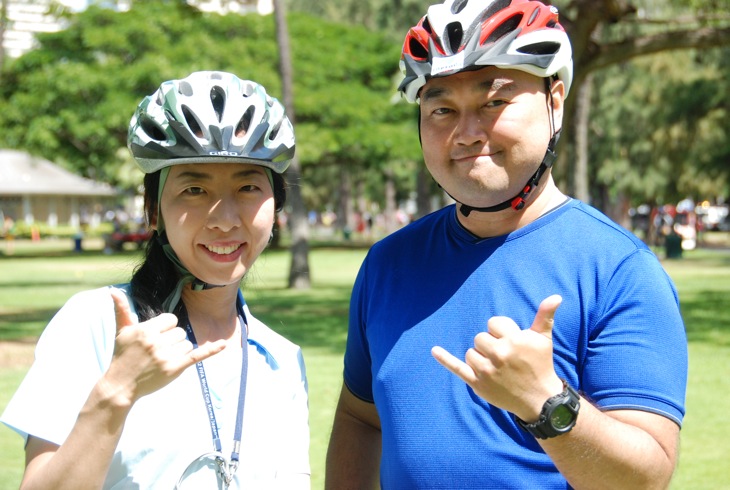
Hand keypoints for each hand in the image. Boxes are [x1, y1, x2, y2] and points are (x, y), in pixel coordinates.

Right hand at [102, 288, 226, 405]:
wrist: (120, 386)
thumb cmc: (122, 356)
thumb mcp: (121, 332)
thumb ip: (122, 310)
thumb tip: (113, 290)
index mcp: (146, 329)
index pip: (171, 319)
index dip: (166, 328)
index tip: (156, 338)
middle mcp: (157, 341)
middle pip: (180, 332)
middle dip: (171, 340)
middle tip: (156, 352)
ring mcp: (166, 356)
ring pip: (186, 344)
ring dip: (178, 351)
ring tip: (161, 359)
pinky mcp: (175, 368)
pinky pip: (197, 355)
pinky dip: (211, 350)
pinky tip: (223, 345)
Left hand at [432, 295, 563, 420]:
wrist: (539, 399)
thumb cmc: (540, 365)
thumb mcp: (544, 339)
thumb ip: (545, 316)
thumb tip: (555, 296)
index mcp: (513, 340)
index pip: (493, 323)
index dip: (501, 331)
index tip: (511, 342)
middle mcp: (499, 354)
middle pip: (480, 338)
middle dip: (490, 344)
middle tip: (505, 357)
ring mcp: (487, 370)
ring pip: (471, 352)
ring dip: (480, 357)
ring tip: (496, 367)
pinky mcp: (478, 384)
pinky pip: (457, 368)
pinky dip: (445, 359)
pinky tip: (434, 350)